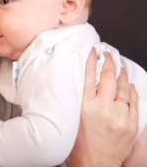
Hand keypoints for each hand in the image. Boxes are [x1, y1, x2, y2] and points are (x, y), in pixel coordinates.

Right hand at [66, 50, 138, 166]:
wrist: (94, 165)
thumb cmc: (79, 146)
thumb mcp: (72, 119)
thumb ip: (79, 101)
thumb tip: (87, 84)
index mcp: (84, 107)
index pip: (88, 76)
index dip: (91, 61)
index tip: (93, 51)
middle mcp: (102, 109)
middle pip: (108, 78)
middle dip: (109, 62)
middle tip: (109, 54)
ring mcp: (119, 116)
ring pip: (122, 88)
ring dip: (122, 74)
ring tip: (120, 67)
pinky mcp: (130, 124)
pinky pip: (133, 102)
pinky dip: (131, 91)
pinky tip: (129, 84)